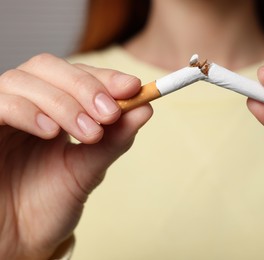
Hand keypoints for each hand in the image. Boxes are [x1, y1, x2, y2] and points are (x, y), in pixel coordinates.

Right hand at [0, 54, 152, 258]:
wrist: (18, 238)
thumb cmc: (50, 202)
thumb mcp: (89, 168)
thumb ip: (114, 138)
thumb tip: (146, 108)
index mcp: (52, 108)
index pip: (76, 74)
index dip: (104, 77)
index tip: (134, 87)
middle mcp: (25, 103)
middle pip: (48, 67)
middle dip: (85, 86)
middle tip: (110, 114)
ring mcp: (0, 113)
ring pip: (23, 81)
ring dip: (62, 102)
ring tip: (89, 132)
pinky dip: (27, 111)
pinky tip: (51, 132)